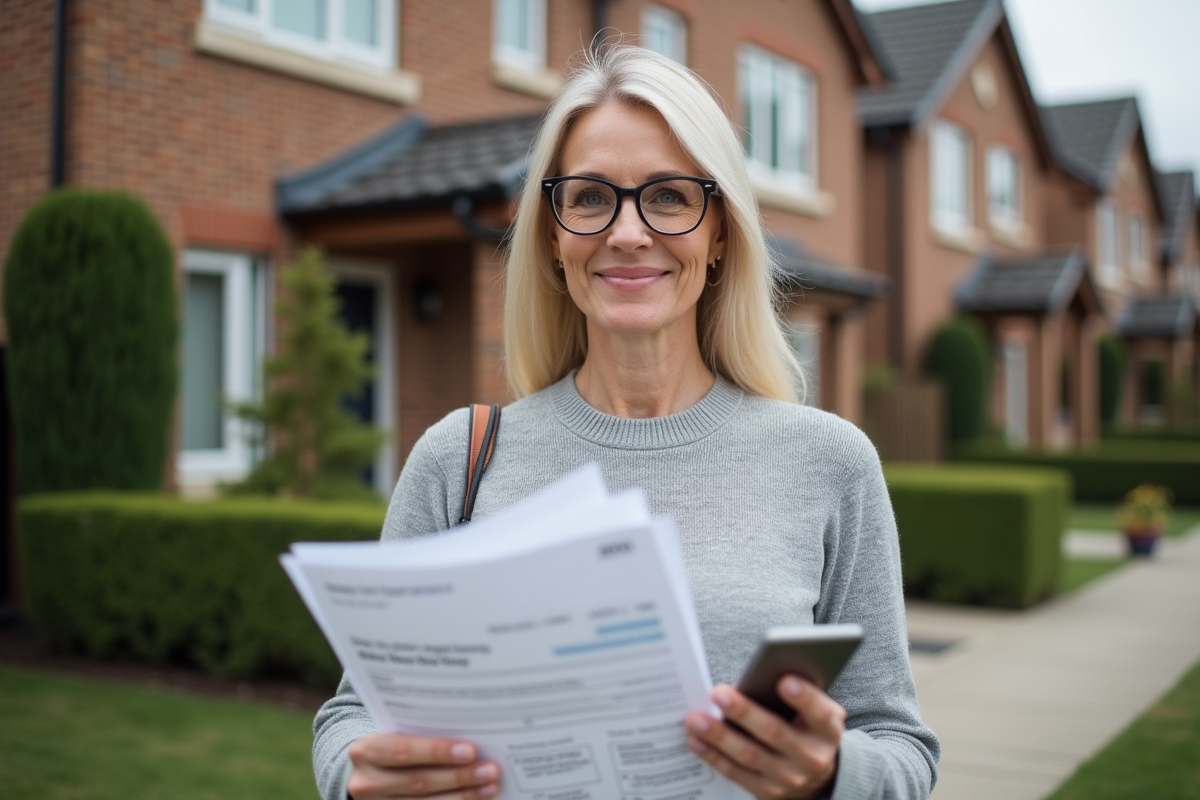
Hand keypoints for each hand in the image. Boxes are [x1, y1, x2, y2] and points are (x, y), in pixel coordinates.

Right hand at [347, 733, 500, 798]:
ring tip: (489, 786)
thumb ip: (423, 736)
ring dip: (462, 796)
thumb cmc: (393, 747)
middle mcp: (366, 783)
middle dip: (458, 776)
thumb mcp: (397, 736)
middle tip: (490, 770)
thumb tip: (471, 740)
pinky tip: (474, 799)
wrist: (369, 774)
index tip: (471, 751)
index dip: (437, 752)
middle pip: (418, 782)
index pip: (404, 751)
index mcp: (367, 751)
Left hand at [684, 676, 844, 798]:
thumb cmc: (807, 729)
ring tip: (696, 719)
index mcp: (827, 731)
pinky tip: (697, 740)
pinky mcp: (767, 791)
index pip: (820, 713)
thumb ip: (798, 693)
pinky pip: (736, 773)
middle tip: (718, 693)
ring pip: (750, 755)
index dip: (805, 698)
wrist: (816, 777)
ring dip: (719, 736)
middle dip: (744, 712)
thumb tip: (761, 673)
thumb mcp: (814, 712)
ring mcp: (789, 778)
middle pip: (775, 733)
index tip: (784, 680)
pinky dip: (714, 756)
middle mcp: (811, 757)